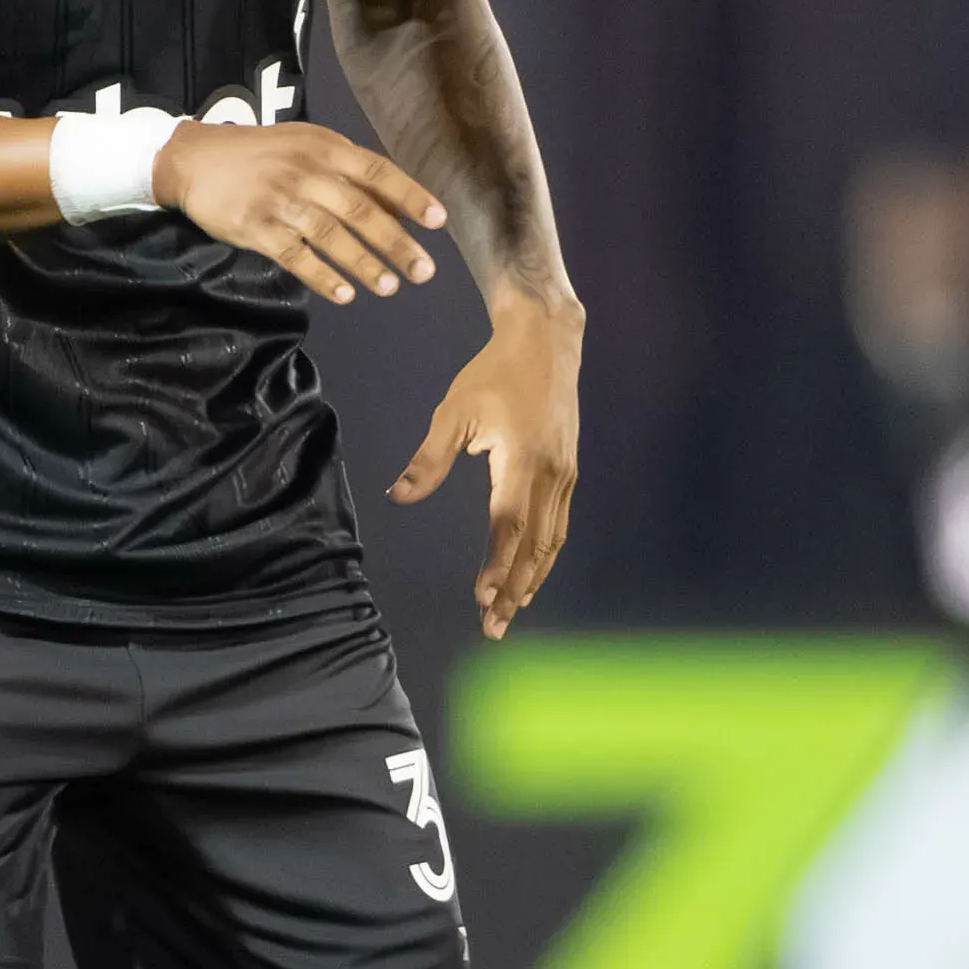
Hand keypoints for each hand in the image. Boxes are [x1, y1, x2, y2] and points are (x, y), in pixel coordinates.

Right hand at [160, 121, 442, 304]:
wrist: (195, 159)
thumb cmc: (262, 155)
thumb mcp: (307, 147)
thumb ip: (350, 172)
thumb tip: (400, 209)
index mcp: (326, 148)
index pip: (378, 172)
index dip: (410, 197)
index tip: (438, 222)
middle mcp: (307, 172)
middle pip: (360, 211)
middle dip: (396, 243)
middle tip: (423, 271)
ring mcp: (281, 201)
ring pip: (331, 236)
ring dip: (363, 264)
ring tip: (389, 287)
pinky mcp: (256, 227)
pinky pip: (295, 256)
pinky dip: (321, 276)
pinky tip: (343, 294)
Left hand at [394, 299, 582, 637]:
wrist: (547, 341)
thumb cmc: (494, 374)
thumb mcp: (453, 411)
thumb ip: (428, 459)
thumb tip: (400, 497)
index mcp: (521, 459)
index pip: (509, 525)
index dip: (497, 564)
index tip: (483, 597)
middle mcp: (551, 473)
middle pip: (535, 545)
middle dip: (513, 589)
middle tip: (493, 627)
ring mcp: (565, 474)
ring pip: (552, 541)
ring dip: (532, 579)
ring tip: (510, 612)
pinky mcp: (569, 472)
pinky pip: (559, 525)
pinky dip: (544, 556)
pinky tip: (530, 574)